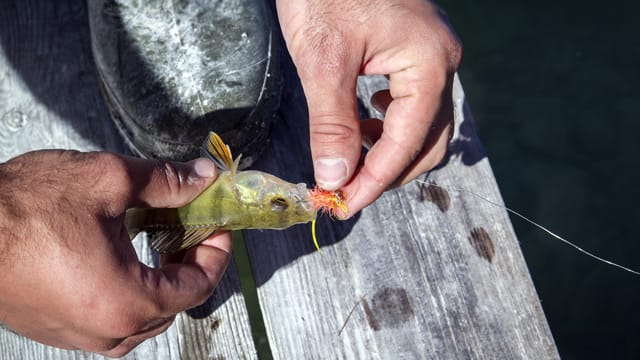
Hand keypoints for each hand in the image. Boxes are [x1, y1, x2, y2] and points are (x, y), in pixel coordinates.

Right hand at [0, 150, 230, 356]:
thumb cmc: (26, 207)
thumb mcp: (107, 181)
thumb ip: (165, 182)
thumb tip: (204, 176)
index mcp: (126, 301)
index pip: (197, 287)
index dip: (216, 254)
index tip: (219, 227)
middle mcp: (105, 330)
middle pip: (173, 305)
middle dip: (190, 266)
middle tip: (191, 229)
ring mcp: (76, 336)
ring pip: (142, 319)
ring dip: (160, 282)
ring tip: (159, 242)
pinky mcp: (54, 329)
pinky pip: (109, 321)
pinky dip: (129, 294)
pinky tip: (122, 258)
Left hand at [276, 0, 460, 215]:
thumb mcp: (322, 60)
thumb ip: (332, 123)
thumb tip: (336, 177)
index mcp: (429, 64)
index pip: (407, 143)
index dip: (374, 181)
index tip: (343, 205)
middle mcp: (442, 63)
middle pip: (426, 141)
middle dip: (385, 171)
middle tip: (344, 190)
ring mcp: (433, 56)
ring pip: (422, 126)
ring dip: (388, 151)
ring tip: (349, 158)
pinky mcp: (416, 51)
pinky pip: (413, 103)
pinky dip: (389, 125)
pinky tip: (363, 121)